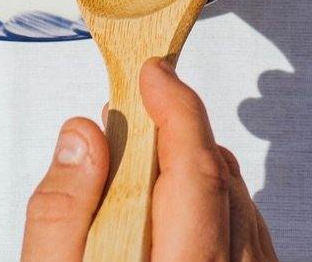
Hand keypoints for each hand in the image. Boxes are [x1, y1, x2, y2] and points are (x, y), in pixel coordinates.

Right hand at [21, 57, 277, 261]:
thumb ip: (61, 214)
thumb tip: (83, 135)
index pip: (196, 167)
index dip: (176, 106)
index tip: (154, 71)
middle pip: (219, 180)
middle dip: (178, 136)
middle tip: (130, 122)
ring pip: (241, 206)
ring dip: (199, 176)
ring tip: (143, 175)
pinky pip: (250, 240)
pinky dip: (219, 214)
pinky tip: (177, 218)